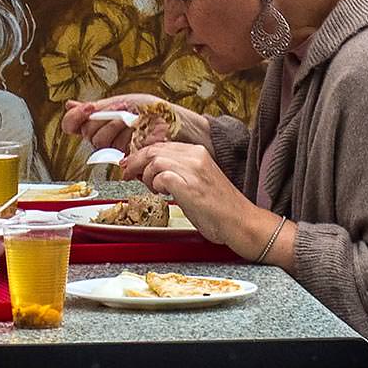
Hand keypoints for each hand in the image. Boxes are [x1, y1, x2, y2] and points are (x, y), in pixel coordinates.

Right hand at [59, 95, 210, 151]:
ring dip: (118, 133)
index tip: (87, 110)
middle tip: (123, 117)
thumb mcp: (130, 103)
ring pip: (101, 147)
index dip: (76, 118)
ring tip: (135, 127)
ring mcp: (120, 151)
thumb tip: (70, 106)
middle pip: (89, 134)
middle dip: (105, 123)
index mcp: (105, 119)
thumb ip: (100, 108)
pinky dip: (128, 150)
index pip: (75, 124)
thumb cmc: (162, 114)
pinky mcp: (131, 166)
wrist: (187, 131)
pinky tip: (138, 142)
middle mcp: (109, 137)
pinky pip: (119, 163)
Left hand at [123, 141, 263, 250]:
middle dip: (135, 162)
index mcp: (197, 152)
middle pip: (154, 150)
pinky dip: (155, 185)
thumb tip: (150, 171)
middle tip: (127, 174)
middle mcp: (195, 156)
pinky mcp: (190, 186)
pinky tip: (162, 193)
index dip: (141, 154)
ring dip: (146, 176)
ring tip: (152, 189)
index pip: (161, 145)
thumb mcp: (197, 181)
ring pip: (154, 160)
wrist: (240, 222)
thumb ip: (177, 172)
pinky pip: (161, 177)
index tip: (131, 163)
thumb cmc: (219, 208)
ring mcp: (193, 170)